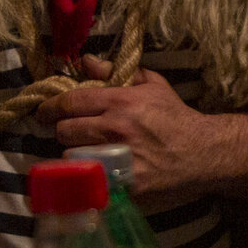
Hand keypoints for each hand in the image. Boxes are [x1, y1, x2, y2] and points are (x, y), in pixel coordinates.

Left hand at [39, 59, 232, 202]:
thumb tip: (84, 61)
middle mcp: (115, 129)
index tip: (43, 112)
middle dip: (63, 131)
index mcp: (120, 101)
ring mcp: (118, 160)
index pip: (69, 102)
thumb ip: (115, 72)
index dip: (50, 107)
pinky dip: (85, 179)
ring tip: (83, 154)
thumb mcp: (151, 85)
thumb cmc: (175, 117)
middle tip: (70, 134)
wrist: (205, 153)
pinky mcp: (123, 186)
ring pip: (71, 157)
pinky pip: (88, 182)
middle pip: (63, 131)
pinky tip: (89, 176)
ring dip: (73, 156)